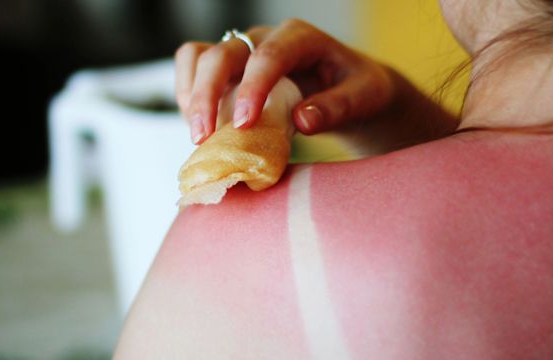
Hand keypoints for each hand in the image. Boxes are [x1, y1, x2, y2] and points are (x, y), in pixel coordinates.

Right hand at [175, 19, 456, 147]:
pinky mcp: (229, 71)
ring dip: (190, 95)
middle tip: (203, 138)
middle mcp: (265, 39)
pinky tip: (202, 129)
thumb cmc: (357, 90)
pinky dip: (188, 99)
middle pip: (222, 53)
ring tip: (198, 135)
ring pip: (198, 56)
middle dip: (206, 95)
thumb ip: (338, 107)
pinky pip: (194, 71)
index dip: (252, 87)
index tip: (244, 124)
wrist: (348, 89)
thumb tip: (302, 120)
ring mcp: (243, 53)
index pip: (268, 54)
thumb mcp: (363, 97)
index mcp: (300, 38)